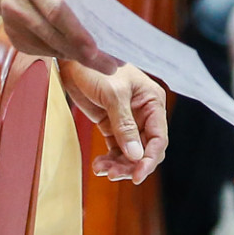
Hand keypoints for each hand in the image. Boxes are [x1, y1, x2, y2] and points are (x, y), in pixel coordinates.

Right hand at [0, 0, 118, 71]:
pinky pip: (44, 52)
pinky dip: (64, 54)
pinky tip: (81, 54)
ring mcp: (13, 25)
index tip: (96, 49)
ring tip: (104, 63)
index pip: (56, 11)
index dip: (76, 33)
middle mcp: (19, 5)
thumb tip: (106, 22)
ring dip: (78, 58)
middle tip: (110, 66)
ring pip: (50, 48)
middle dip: (84, 54)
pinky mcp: (14, 39)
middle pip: (54, 36)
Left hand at [61, 61, 168, 183]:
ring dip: (119, 166)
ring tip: (102, 170)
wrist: (74, 59)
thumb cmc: (97, 68)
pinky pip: (116, 150)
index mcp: (152, 102)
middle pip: (146, 150)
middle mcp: (144, 114)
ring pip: (130, 154)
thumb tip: (135, 155)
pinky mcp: (111, 125)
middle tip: (113, 175)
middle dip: (132, 165)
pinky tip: (99, 166)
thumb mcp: (113, 95)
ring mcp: (128, 121)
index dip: (150, 159)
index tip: (137, 175)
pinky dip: (109, 160)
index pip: (159, 138)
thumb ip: (124, 125)